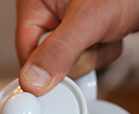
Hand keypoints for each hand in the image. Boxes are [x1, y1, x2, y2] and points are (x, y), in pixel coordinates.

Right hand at [16, 0, 138, 94]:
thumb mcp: (88, 20)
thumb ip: (58, 52)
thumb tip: (33, 82)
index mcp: (37, 2)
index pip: (26, 51)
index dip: (43, 70)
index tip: (58, 80)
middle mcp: (50, 13)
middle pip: (47, 62)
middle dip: (75, 61)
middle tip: (92, 42)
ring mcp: (69, 26)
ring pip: (70, 65)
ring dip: (93, 58)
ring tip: (106, 33)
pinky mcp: (86, 35)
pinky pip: (87, 61)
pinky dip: (103, 54)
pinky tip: (112, 35)